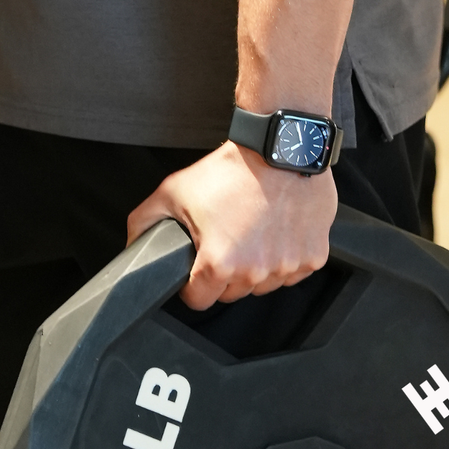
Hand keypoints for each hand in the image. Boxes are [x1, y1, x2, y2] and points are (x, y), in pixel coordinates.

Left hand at [126, 142, 337, 309]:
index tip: (198, 266)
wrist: (279, 148)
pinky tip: (275, 231)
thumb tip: (134, 250)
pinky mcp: (314, 257)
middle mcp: (255, 271)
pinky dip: (284, 258)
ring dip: (256, 267)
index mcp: (219, 263)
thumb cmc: (232, 168)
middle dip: (224, 273)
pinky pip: (292, 272)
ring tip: (251, 231)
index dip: (193, 284)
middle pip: (232, 293)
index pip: (199, 300)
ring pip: (263, 285)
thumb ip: (145, 224)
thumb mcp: (173, 192)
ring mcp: (287, 266)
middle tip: (226, 238)